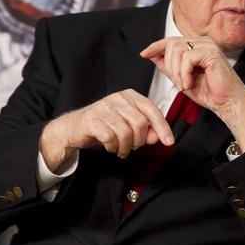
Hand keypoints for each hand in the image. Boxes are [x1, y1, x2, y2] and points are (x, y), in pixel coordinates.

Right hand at [39, 88, 172, 170]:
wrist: (75, 127)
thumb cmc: (106, 125)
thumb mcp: (129, 126)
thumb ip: (146, 130)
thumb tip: (157, 137)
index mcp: (130, 96)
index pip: (152, 110)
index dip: (163, 128)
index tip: (169, 142)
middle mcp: (118, 98)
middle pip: (140, 124)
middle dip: (139, 141)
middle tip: (134, 147)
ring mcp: (104, 107)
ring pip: (126, 133)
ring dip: (126, 147)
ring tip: (121, 149)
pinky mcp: (92, 119)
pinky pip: (110, 138)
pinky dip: (113, 147)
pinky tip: (111, 147)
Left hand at [139, 36, 244, 151]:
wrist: (227, 103)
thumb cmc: (209, 93)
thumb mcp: (182, 79)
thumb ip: (169, 67)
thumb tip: (152, 55)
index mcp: (198, 46)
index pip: (172, 41)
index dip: (156, 46)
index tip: (143, 54)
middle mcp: (203, 42)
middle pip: (171, 44)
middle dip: (168, 66)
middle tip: (176, 84)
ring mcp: (208, 45)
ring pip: (177, 50)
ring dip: (176, 72)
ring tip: (183, 86)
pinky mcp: (211, 52)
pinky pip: (187, 58)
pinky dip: (184, 74)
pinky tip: (189, 84)